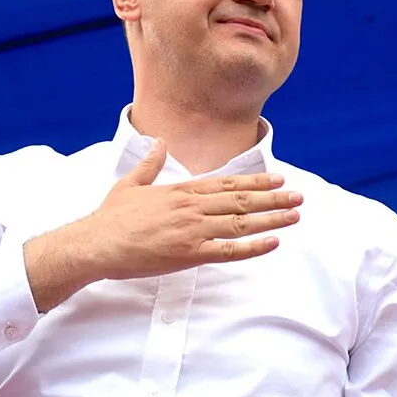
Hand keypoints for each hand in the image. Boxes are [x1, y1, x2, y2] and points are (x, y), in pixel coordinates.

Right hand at [62, 138, 302, 281]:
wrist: (97, 242)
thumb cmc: (112, 216)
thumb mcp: (131, 183)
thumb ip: (150, 163)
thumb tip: (160, 142)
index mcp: (180, 190)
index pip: (226, 183)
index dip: (255, 182)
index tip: (277, 179)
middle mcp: (192, 207)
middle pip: (241, 201)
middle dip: (273, 198)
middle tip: (298, 196)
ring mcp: (193, 230)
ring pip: (241, 223)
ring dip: (272, 218)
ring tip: (295, 215)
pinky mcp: (189, 254)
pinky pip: (229, 251)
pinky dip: (253, 247)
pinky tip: (274, 242)